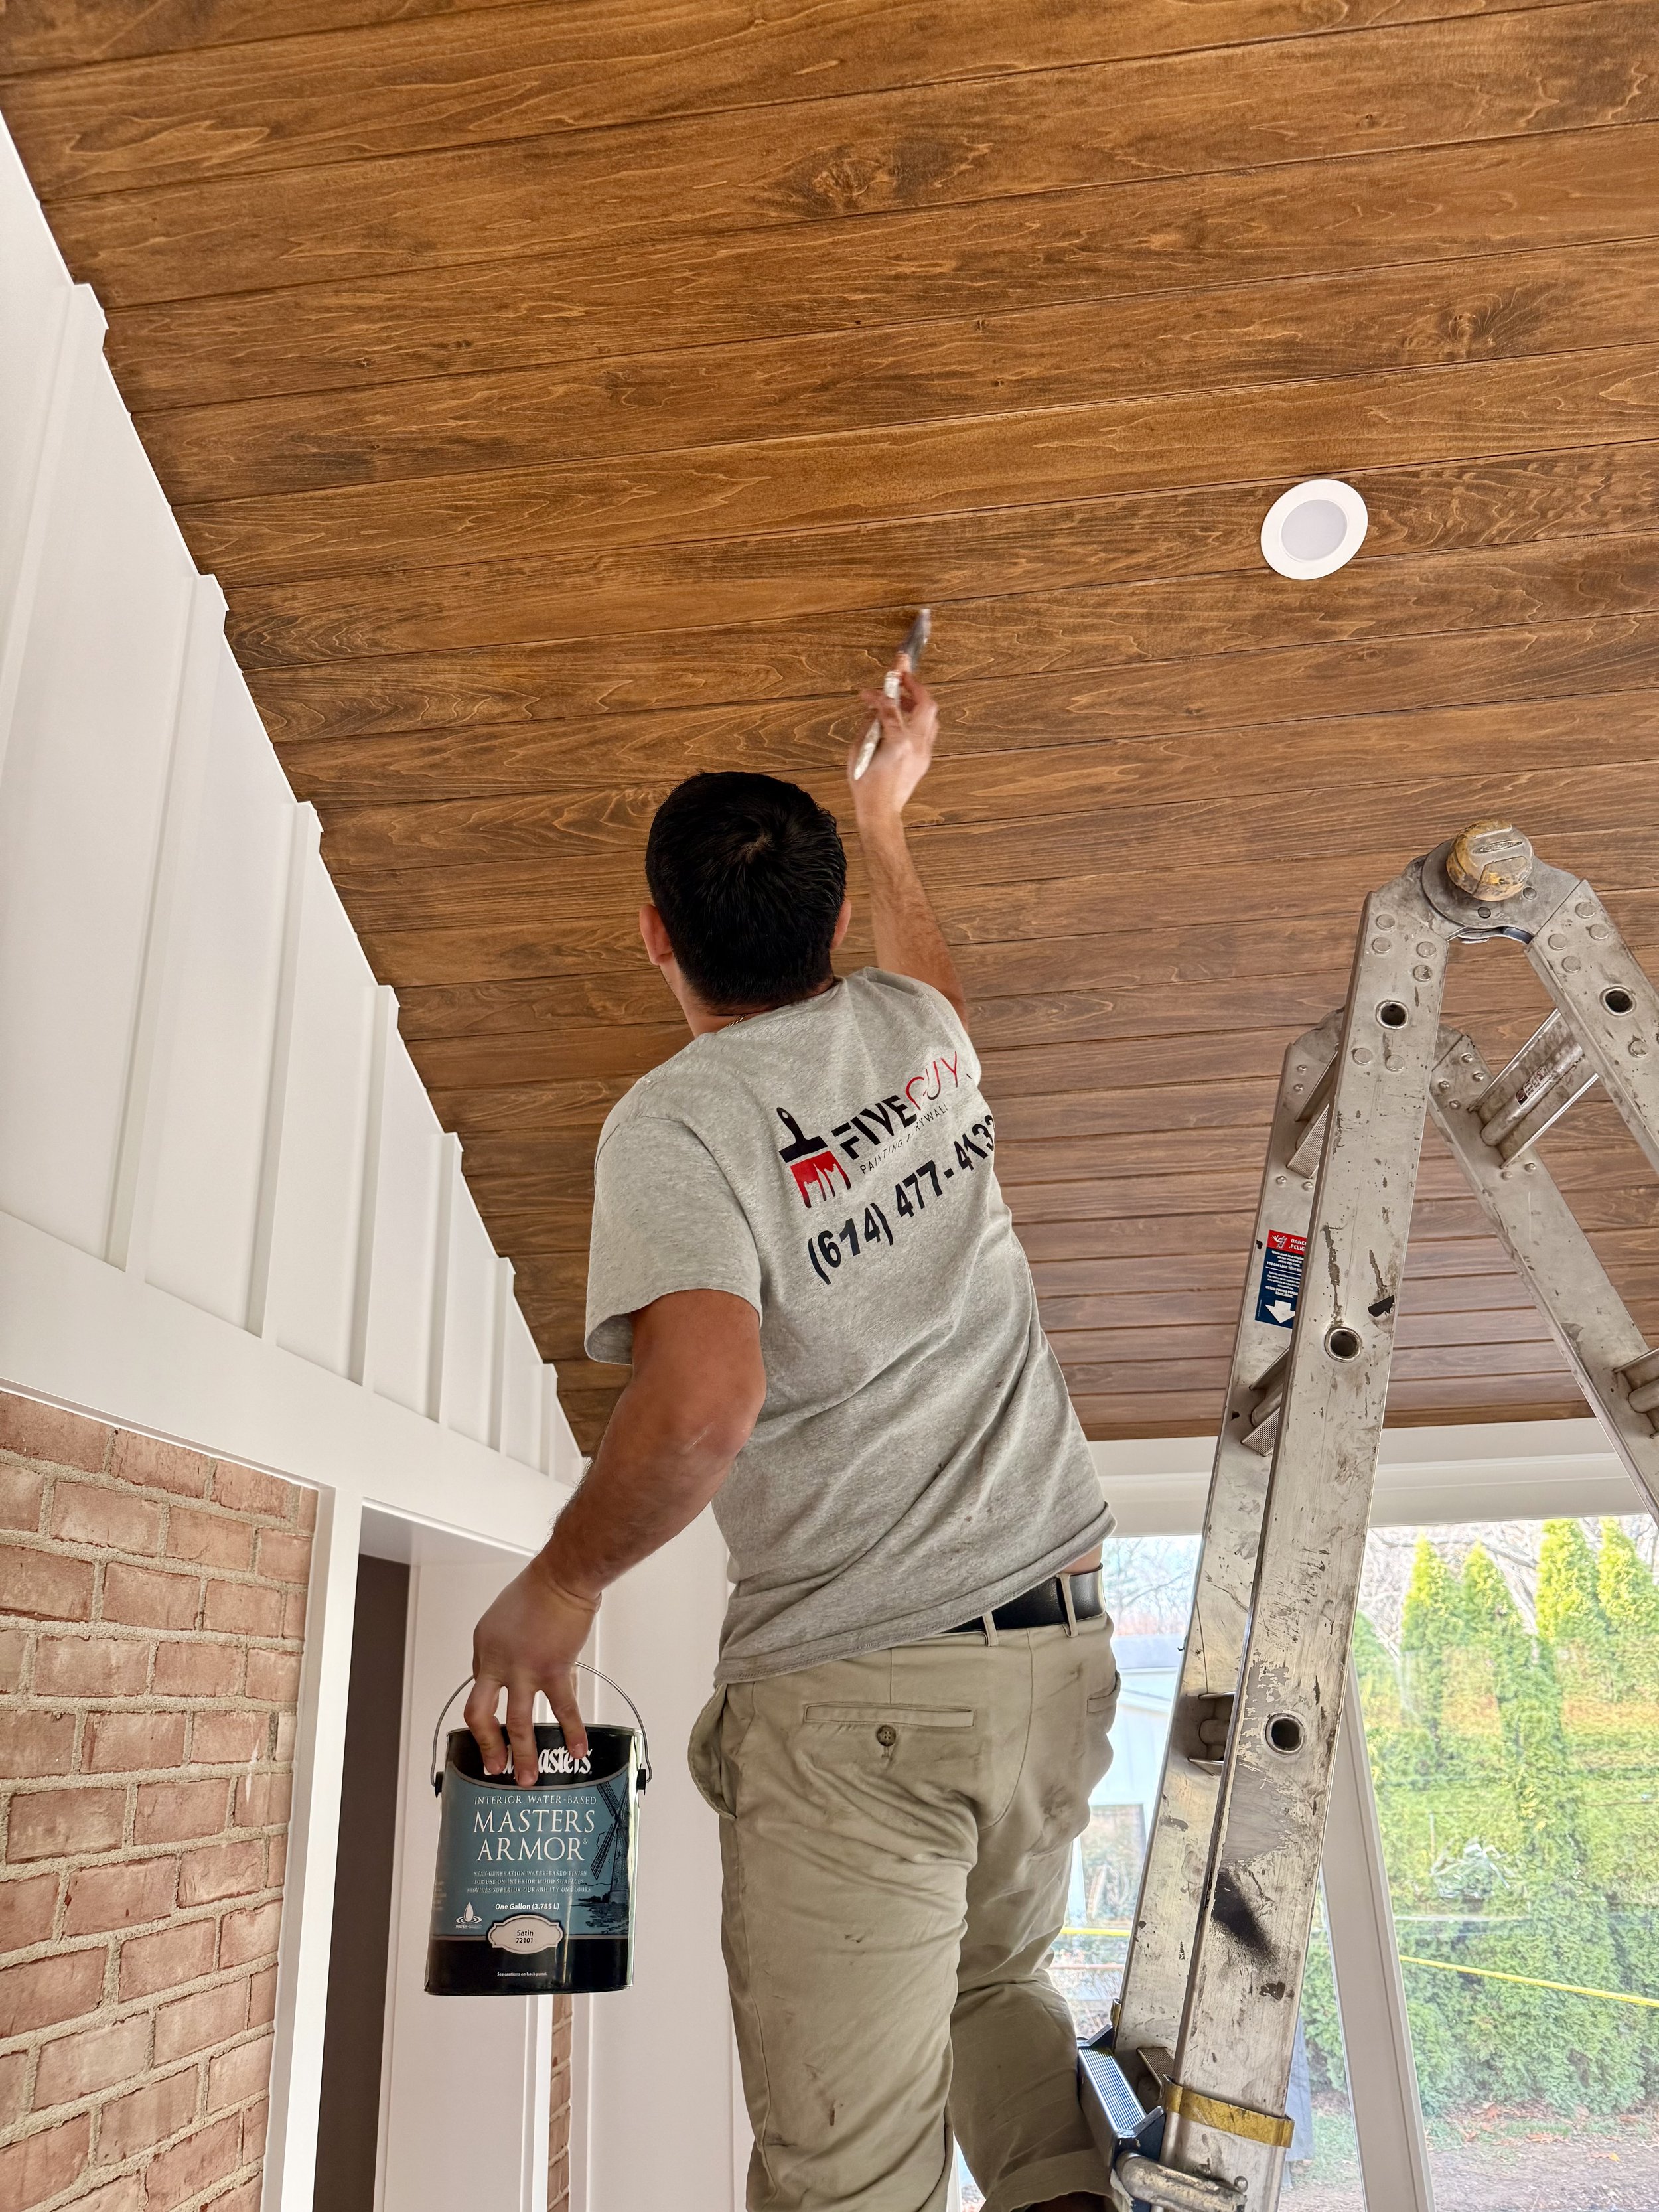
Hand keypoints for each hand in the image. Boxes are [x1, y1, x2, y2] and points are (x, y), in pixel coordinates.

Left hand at [467, 1553, 597, 1784]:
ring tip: (528, 1778)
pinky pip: (562, 1709)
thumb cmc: (540, 1589)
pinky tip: (578, 1751)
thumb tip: (526, 1676)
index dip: (491, 1708)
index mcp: (484, 1647)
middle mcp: (497, 1661)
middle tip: (495, 1769)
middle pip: (481, 1714)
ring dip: (523, 1754)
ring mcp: (524, 1669)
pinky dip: (571, 1732)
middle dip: (488, 1746)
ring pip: (518, 1723)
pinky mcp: (553, 1670)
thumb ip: (511, 1648)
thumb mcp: (508, 1617)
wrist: (564, 1576)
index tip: (497, 1725)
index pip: (482, 1688)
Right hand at [850, 659, 938, 822]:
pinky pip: (927, 731)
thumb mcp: (859, 750)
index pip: (890, 706)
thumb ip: (868, 726)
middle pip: (926, 704)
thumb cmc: (866, 786)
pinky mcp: (925, 759)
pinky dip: (918, 719)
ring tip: (902, 698)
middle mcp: (917, 745)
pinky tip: (904, 720)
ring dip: (919, 703)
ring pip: (931, 717)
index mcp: (898, 742)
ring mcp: (924, 752)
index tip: (869, 693)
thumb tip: (874, 711)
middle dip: (915, 686)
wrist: (881, 811)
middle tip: (903, 676)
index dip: (878, 695)